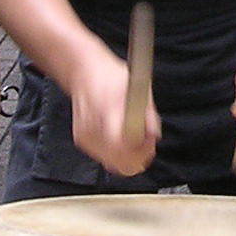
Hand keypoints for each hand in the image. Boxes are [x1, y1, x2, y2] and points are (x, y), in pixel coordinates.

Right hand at [68, 41, 157, 176]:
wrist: (84, 72)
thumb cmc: (110, 76)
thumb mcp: (137, 86)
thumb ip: (148, 113)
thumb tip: (154, 133)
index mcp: (108, 112)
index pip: (122, 147)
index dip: (140, 150)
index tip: (149, 142)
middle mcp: (93, 127)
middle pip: (118, 161)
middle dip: (136, 157)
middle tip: (145, 143)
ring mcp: (85, 135)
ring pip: (112, 162)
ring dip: (126, 155)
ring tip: (133, 137)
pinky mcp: (81, 140)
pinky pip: (103, 157)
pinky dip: (114, 152)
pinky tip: (118, 137)